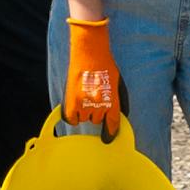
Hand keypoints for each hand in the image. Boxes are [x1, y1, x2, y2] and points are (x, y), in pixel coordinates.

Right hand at [62, 16, 121, 130]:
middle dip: (97, 112)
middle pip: (97, 120)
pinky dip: (73, 116)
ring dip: (85, 112)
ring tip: (84, 97)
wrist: (89, 51)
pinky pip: (71, 119)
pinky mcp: (71, 101)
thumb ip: (118, 101)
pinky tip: (76, 108)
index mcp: (112, 100)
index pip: (112, 123)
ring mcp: (84, 103)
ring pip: (85, 119)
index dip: (111, 132)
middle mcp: (98, 104)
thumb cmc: (105, 64)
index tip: (108, 137)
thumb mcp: (118, 83)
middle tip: (94, 98)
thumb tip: (118, 115)